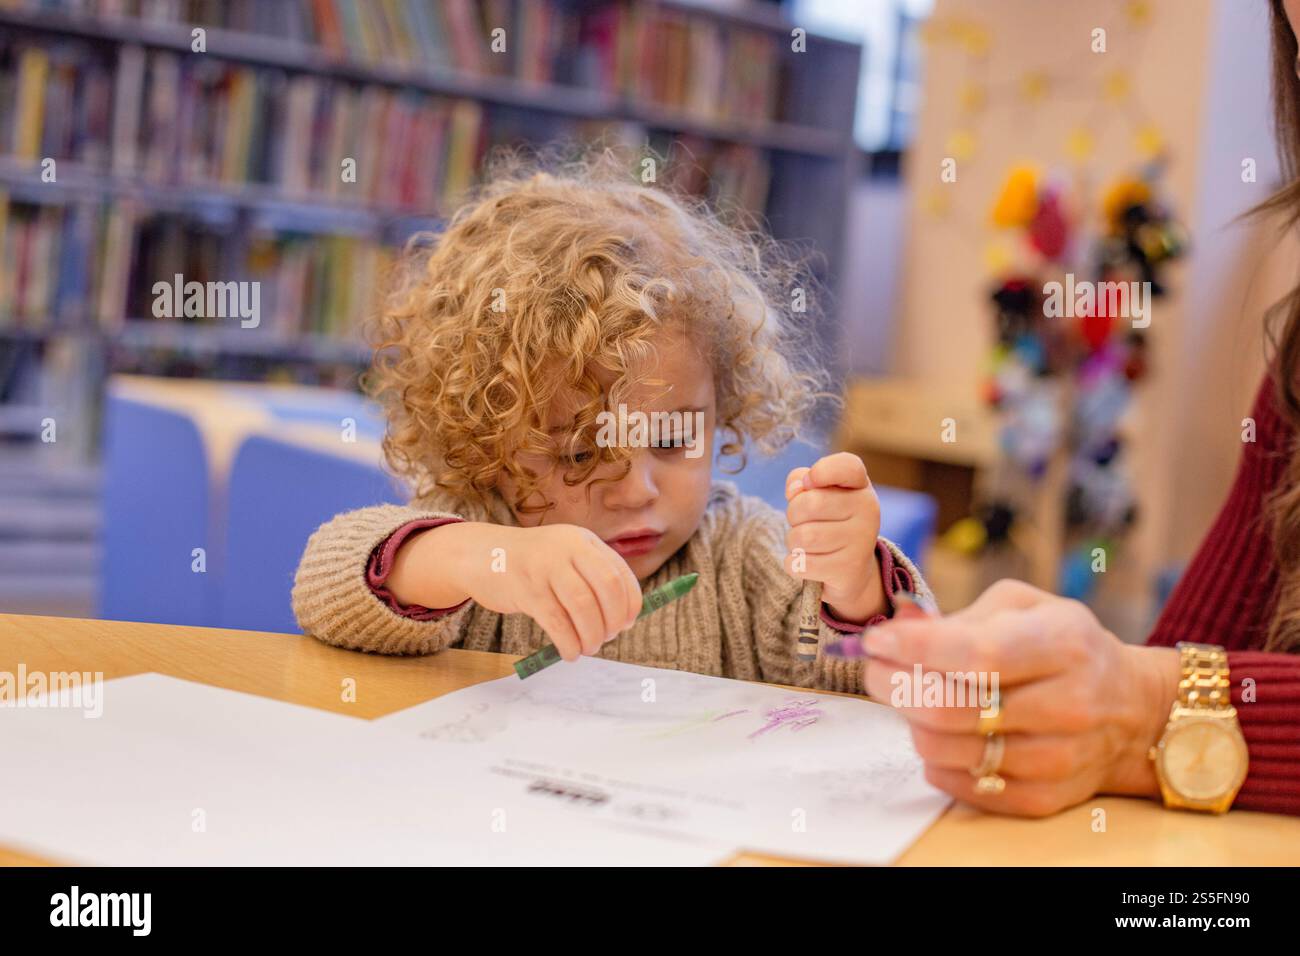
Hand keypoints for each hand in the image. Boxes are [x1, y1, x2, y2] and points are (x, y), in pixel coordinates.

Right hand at [442, 523, 642, 661]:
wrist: (482, 555)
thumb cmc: (531, 564)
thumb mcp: (564, 558)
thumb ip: (591, 579)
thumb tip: (623, 620)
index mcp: (583, 541)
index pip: (619, 573)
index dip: (630, 603)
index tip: (627, 624)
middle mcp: (567, 548)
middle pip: (607, 587)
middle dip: (613, 620)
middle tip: (607, 638)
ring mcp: (545, 566)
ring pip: (583, 606)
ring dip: (592, 635)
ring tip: (588, 648)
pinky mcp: (525, 589)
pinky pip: (556, 622)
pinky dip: (569, 642)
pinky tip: (570, 652)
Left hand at [784, 451, 883, 622]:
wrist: (851, 571)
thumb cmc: (827, 523)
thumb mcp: (817, 494)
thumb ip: (801, 481)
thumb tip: (795, 489)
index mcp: (860, 485)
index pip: (848, 466)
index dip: (822, 471)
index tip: (809, 481)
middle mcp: (868, 510)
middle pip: (809, 504)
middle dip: (793, 515)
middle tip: (803, 523)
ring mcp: (862, 541)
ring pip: (802, 537)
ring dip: (793, 542)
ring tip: (807, 544)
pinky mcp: (850, 569)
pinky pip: (801, 564)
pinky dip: (795, 565)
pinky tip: (811, 563)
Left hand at [863, 579, 1180, 816]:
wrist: (1130, 708)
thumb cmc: (1063, 645)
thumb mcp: (1024, 608)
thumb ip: (960, 617)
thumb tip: (898, 625)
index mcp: (1064, 643)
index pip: (974, 654)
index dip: (913, 647)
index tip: (877, 640)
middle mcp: (1068, 704)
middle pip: (951, 708)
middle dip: (894, 687)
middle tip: (874, 671)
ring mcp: (1058, 757)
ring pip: (949, 750)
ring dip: (911, 722)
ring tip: (910, 700)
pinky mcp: (1045, 797)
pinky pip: (965, 785)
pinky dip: (936, 759)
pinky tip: (938, 734)